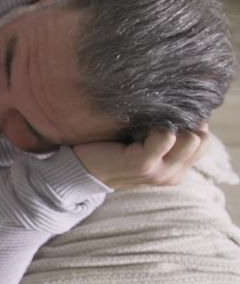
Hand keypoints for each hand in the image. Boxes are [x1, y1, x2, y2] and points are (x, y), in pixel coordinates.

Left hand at [72, 125, 209, 189]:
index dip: (190, 125)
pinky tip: (137, 128)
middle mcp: (173, 174)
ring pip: (191, 139)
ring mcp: (159, 172)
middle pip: (202, 139)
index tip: (166, 118)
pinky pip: (166, 136)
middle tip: (155, 121)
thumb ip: (169, 132)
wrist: (80, 168)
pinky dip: (155, 126)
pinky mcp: (143, 165)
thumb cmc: (112, 149)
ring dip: (170, 124)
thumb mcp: (147, 142)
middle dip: (184, 124)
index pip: (204, 141)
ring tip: (145, 126)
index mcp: (177, 169)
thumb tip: (188, 108)